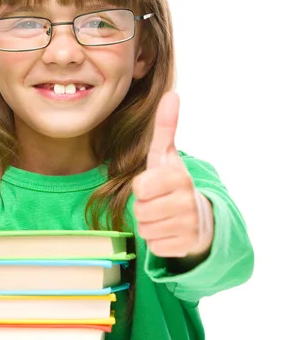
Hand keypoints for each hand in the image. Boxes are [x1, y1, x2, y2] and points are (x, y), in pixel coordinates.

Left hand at [131, 91, 213, 258]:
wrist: (200, 217)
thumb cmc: (173, 184)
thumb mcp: (166, 156)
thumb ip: (165, 127)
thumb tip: (171, 94)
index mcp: (178, 177)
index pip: (139, 188)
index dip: (141, 188)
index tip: (154, 186)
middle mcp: (186, 201)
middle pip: (139, 210)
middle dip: (144, 208)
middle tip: (159, 202)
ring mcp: (188, 225)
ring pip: (145, 229)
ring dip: (150, 224)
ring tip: (164, 216)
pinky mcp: (185, 245)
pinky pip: (154, 246)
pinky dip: (158, 241)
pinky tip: (170, 231)